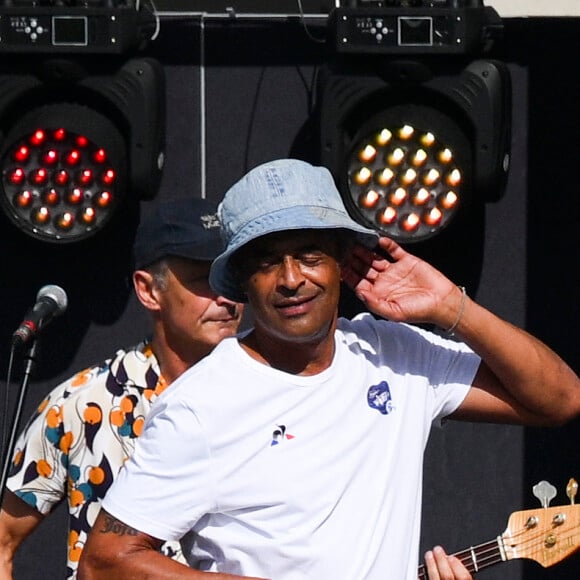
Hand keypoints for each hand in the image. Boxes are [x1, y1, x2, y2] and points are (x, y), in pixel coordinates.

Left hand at [341, 237, 458, 327]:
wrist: (442, 302)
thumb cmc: (419, 311)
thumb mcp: (394, 312)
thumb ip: (375, 303)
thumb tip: (360, 293)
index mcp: (378, 293)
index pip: (358, 282)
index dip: (349, 275)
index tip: (340, 266)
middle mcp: (384, 281)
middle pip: (363, 268)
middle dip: (353, 260)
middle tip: (343, 250)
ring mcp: (394, 270)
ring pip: (375, 258)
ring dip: (365, 251)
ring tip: (355, 243)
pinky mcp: (406, 260)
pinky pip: (393, 250)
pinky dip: (386, 244)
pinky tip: (378, 239)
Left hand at [423, 546, 472, 579]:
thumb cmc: (455, 579)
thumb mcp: (462, 578)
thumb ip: (460, 573)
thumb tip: (454, 559)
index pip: (464, 577)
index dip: (458, 565)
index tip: (452, 557)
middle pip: (448, 576)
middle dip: (441, 560)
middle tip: (437, 549)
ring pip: (435, 578)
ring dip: (431, 565)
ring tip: (428, 554)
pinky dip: (422, 575)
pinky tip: (420, 569)